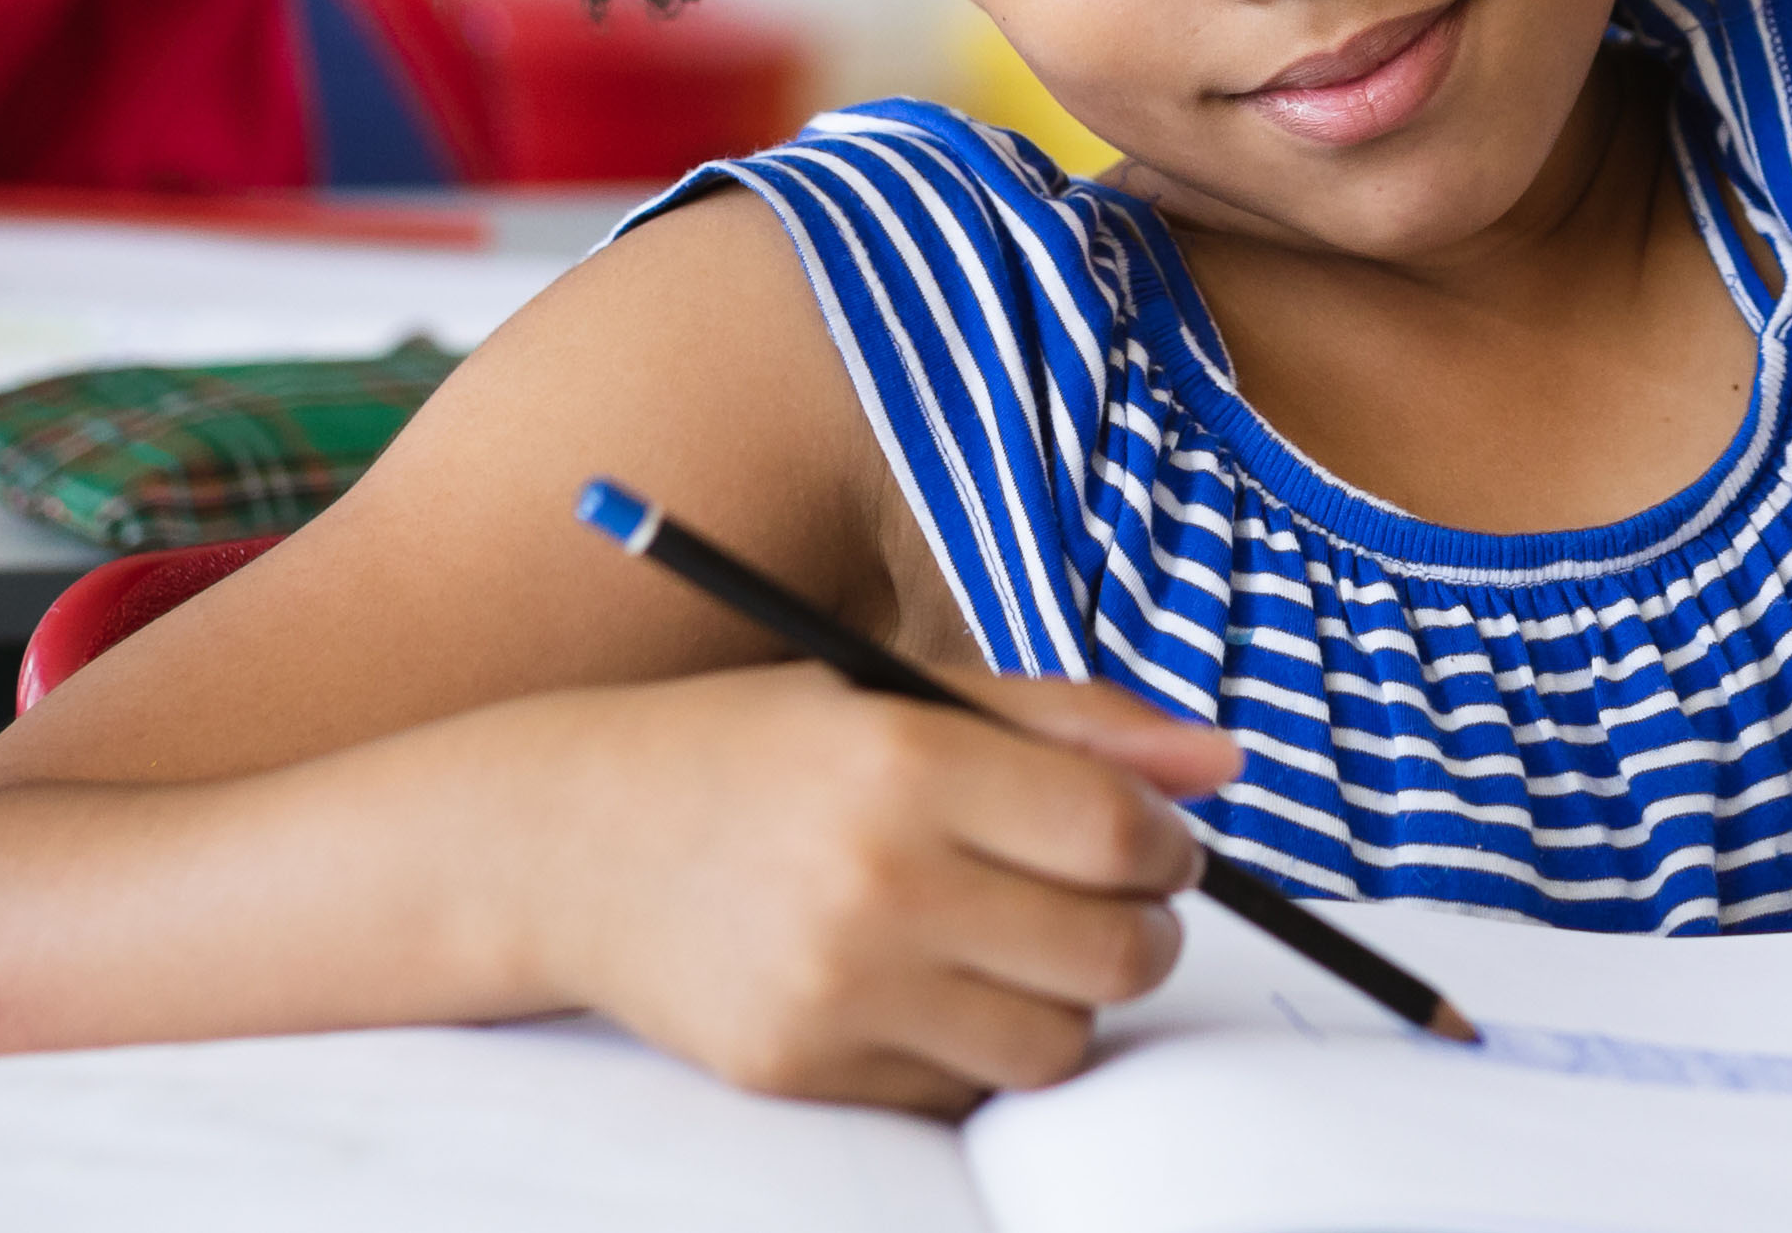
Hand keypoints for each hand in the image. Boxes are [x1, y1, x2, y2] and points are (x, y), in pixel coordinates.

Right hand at [519, 664, 1237, 1112]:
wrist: (569, 844)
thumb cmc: (760, 756)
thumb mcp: (905, 699)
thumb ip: (1074, 724)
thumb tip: (1223, 763)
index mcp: (904, 759)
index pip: (1119, 833)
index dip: (1167, 844)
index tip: (1152, 843)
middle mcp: (871, 878)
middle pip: (1116, 953)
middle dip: (1143, 930)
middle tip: (1106, 903)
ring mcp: (835, 988)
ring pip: (1058, 1045)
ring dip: (1067, 1003)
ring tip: (1014, 947)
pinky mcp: (804, 1069)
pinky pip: (964, 1092)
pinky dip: (976, 1050)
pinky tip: (927, 987)